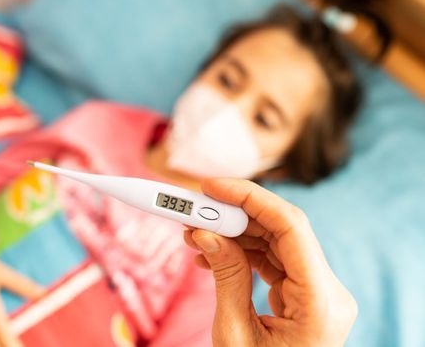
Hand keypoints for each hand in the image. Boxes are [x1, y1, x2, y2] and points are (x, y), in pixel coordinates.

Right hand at [183, 178, 356, 346]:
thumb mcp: (234, 335)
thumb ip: (224, 277)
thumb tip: (203, 232)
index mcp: (320, 301)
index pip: (290, 227)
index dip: (250, 197)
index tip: (210, 186)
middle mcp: (327, 290)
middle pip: (281, 230)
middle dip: (233, 214)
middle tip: (192, 208)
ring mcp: (317, 292)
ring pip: (274, 242)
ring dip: (232, 232)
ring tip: (192, 233)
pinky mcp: (303, 295)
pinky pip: (272, 261)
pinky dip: (240, 252)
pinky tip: (210, 252)